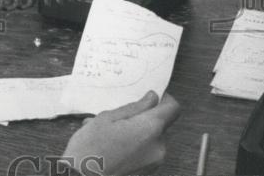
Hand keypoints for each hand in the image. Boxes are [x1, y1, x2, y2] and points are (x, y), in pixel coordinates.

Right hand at [60, 91, 180, 175]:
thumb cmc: (90, 150)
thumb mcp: (106, 118)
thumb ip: (134, 107)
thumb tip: (152, 98)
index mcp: (150, 129)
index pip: (172, 108)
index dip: (164, 98)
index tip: (151, 96)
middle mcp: (158, 147)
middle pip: (159, 124)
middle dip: (141, 118)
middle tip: (118, 118)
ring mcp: (154, 163)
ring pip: (150, 138)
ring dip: (135, 132)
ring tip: (109, 134)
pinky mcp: (148, 172)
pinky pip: (146, 152)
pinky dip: (133, 146)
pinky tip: (112, 147)